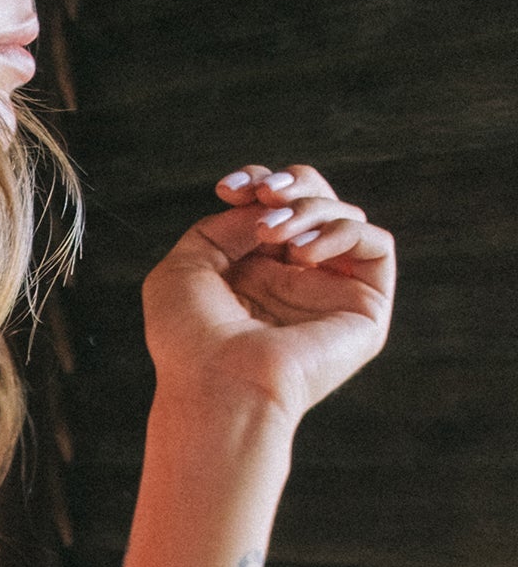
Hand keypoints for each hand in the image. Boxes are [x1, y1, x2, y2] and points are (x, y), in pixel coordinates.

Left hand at [141, 163, 395, 435]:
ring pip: (347, 215)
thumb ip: (230, 224)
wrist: (216, 385)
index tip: (227, 189)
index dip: (257, 181)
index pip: (275, 203)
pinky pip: (376, 244)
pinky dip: (341, 231)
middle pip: (317, 198)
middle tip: (263, 198)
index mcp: (253, 267)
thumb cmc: (189, 336)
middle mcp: (295, 276)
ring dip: (309, 208)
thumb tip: (273, 205)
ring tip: (273, 233)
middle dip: (290, 184)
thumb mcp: (190, 262)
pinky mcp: (365, 308)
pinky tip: (303, 253)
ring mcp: (330, 290)